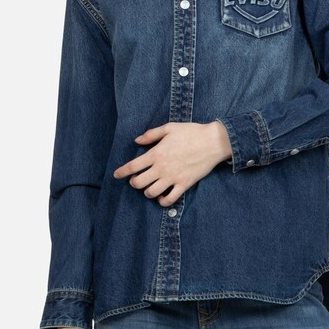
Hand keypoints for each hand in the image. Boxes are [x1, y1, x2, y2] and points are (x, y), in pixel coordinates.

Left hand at [113, 121, 231, 206]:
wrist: (213, 142)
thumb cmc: (191, 132)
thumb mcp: (169, 128)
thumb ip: (151, 134)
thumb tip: (137, 140)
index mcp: (156, 153)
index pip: (133, 166)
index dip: (122, 172)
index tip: (116, 175)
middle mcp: (162, 168)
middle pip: (139, 183)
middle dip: (134, 183)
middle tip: (136, 180)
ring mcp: (173, 178)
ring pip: (151, 193)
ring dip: (147, 192)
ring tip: (149, 188)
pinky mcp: (184, 184)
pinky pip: (169, 199)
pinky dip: (162, 201)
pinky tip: (162, 197)